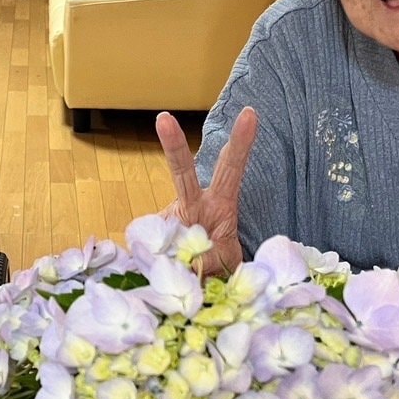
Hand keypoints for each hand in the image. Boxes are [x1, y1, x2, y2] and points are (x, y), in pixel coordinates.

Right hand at [155, 107, 257, 276]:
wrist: (202, 283)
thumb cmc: (221, 264)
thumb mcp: (227, 263)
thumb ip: (213, 260)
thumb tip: (191, 264)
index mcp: (221, 204)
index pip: (231, 169)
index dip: (240, 143)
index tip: (249, 115)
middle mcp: (194, 205)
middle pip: (182, 172)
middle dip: (174, 146)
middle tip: (163, 118)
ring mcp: (170, 220)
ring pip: (156, 221)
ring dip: (151, 236)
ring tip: (167, 256)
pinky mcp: (152, 236)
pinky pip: (148, 247)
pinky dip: (156, 263)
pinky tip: (163, 274)